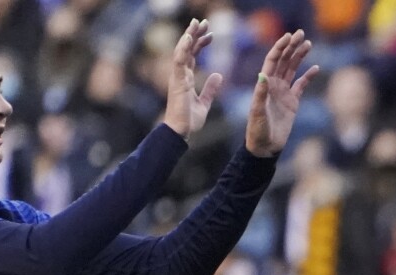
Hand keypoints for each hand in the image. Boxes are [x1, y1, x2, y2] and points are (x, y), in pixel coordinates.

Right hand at [163, 19, 223, 137]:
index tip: (210, 34)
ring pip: (182, 50)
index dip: (200, 43)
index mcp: (185, 78)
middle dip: (195, 34)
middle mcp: (180, 74)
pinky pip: (179, 61)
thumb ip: (210, 88)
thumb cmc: (189, 120)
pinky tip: (190, 37)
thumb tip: (218, 75)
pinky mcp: (177, 81)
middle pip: (187, 49)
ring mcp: (177, 76)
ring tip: (197, 23)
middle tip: (204, 22)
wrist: (180, 131)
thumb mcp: (205, 102)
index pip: (192, 55)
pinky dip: (183, 48)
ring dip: (189, 36)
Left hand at [245, 29, 318, 157]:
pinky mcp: (292, 102)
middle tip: (301, 34)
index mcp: (264, 84)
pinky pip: (301, 85)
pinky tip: (315, 67)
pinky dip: (308, 76)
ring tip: (308, 44)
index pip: (272, 60)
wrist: (265, 147)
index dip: (280, 48)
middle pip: (284, 61)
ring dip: (299, 56)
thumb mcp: (257, 112)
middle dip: (292, 47)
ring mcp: (283, 92)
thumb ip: (260, 94)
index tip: (289, 37)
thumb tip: (264, 75)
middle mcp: (273, 85)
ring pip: (292, 69)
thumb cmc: (257, 131)